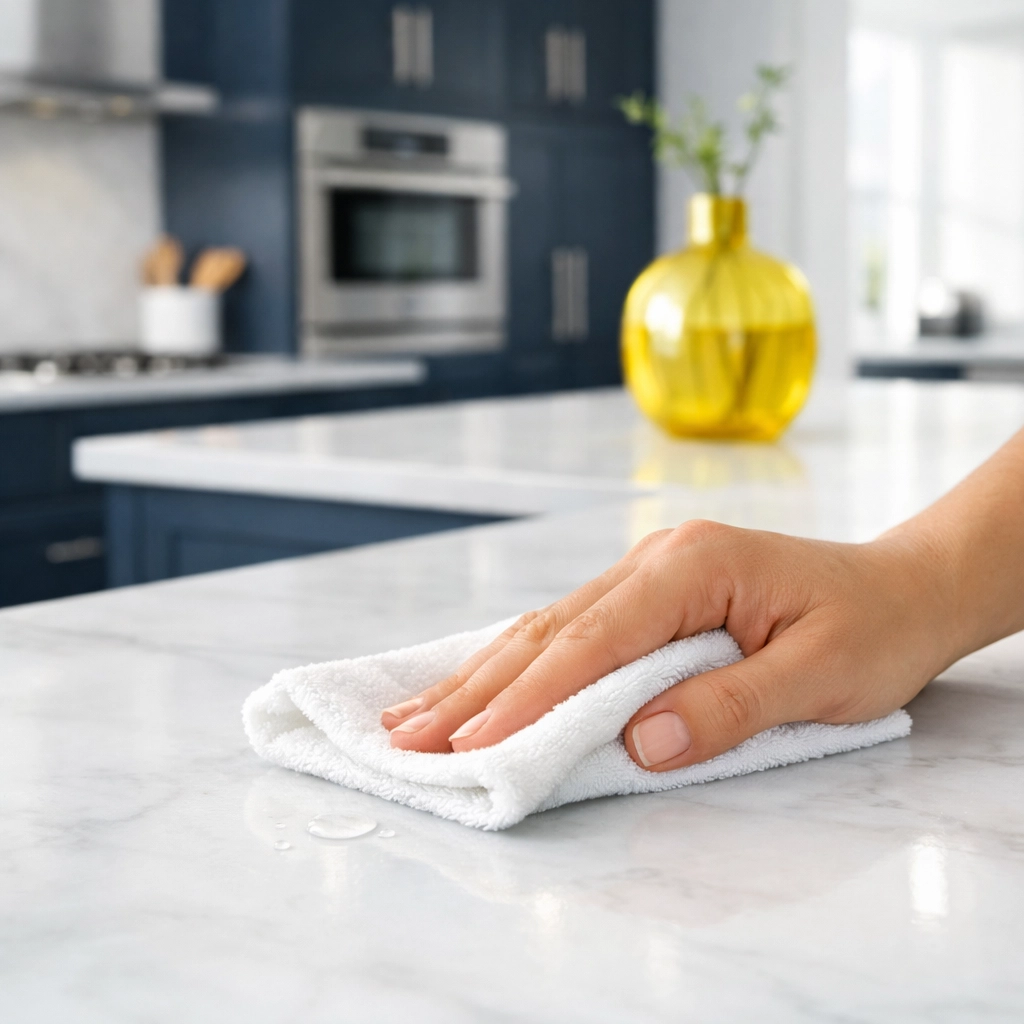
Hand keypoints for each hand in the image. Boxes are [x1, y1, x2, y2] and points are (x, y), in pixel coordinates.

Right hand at [381, 518, 957, 770]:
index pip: (594, 641)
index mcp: (692, 566)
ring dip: (480, 677)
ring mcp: (645, 575)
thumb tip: (641, 743)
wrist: (901, 588)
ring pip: (546, 629)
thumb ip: (730, 704)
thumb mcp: (821, 675)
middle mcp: (654, 561)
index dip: (530, 696)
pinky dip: (518, 666)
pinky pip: (569, 633)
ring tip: (413, 716)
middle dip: (477, 689)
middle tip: (407, 737)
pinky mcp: (645, 597)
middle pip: (550, 631)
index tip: (474, 743)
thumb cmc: (870, 628)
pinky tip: (478, 685)